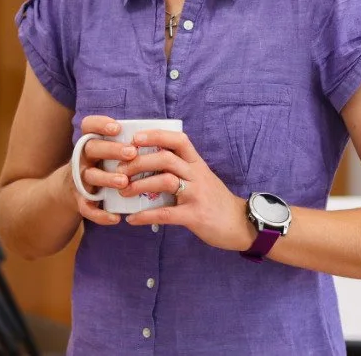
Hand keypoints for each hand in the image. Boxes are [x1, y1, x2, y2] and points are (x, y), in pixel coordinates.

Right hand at [71, 115, 137, 226]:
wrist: (76, 190)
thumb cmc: (105, 165)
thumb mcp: (110, 151)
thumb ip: (128, 144)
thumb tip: (165, 137)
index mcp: (92, 142)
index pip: (89, 125)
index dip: (100, 124)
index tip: (118, 128)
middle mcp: (83, 158)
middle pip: (91, 148)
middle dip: (111, 150)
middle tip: (131, 152)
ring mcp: (79, 179)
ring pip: (89, 176)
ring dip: (106, 178)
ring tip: (124, 182)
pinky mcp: (80, 200)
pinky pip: (87, 207)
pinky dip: (100, 214)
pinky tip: (115, 218)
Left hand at [119, 129, 256, 252]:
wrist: (241, 224)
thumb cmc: (216, 200)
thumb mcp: (202, 178)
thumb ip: (182, 170)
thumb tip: (149, 164)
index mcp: (197, 163)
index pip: (178, 140)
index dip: (155, 136)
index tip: (134, 138)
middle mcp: (197, 175)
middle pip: (165, 158)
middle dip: (138, 162)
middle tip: (119, 170)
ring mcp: (196, 194)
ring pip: (164, 181)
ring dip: (139, 185)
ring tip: (123, 192)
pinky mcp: (194, 215)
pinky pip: (166, 213)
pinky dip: (145, 216)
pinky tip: (132, 219)